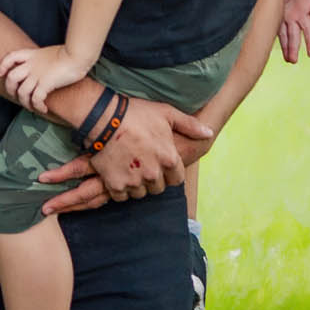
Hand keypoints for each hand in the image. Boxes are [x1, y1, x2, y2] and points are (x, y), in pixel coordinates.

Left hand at [0, 43, 86, 113]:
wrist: (78, 54)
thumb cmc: (71, 54)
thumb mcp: (51, 53)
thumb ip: (43, 60)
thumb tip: (44, 68)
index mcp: (32, 55)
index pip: (10, 57)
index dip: (3, 66)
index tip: (0, 74)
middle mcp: (31, 65)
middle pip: (11, 78)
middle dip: (10, 89)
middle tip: (16, 96)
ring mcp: (37, 74)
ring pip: (22, 92)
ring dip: (25, 103)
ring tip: (32, 107)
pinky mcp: (46, 83)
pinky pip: (36, 99)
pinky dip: (37, 106)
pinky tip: (43, 109)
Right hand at [35, 96, 213, 214]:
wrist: (101, 118)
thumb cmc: (135, 113)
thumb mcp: (166, 113)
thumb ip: (190, 125)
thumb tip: (209, 133)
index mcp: (168, 159)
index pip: (176, 179)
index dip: (169, 172)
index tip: (160, 165)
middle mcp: (153, 173)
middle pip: (158, 188)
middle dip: (153, 179)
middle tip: (143, 167)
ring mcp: (134, 180)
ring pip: (140, 193)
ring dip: (136, 185)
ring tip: (129, 171)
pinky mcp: (115, 184)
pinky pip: (121, 196)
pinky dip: (120, 189)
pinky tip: (117, 176)